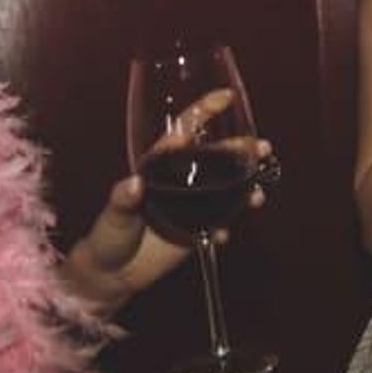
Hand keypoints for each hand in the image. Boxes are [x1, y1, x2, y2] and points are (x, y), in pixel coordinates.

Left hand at [66, 88, 272, 315]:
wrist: (113, 274)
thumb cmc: (108, 234)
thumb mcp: (113, 213)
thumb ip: (123, 199)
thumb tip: (134, 184)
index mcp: (160, 166)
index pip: (185, 130)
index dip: (204, 111)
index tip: (227, 98)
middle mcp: (180, 180)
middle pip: (216, 158)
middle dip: (241, 151)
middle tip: (263, 148)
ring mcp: (191, 205)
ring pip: (226, 188)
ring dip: (245, 186)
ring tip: (257, 194)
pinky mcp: (197, 230)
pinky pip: (220, 222)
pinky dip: (227, 226)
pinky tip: (224, 235)